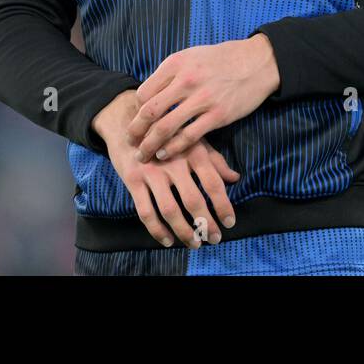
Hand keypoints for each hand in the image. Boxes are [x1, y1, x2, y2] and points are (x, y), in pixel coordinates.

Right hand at [93, 90, 240, 247]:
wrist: (129, 120)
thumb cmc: (168, 134)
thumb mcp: (193, 141)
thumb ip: (215, 160)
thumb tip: (235, 178)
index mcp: (193, 151)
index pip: (213, 182)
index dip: (223, 205)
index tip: (230, 222)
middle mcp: (174, 162)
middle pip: (193, 199)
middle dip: (205, 223)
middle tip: (214, 238)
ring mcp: (152, 172)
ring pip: (170, 210)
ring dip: (184, 231)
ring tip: (195, 243)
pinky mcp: (133, 180)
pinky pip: (146, 212)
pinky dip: (157, 230)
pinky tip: (168, 240)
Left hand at [127, 34, 280, 164]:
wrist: (256, 62)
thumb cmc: (221, 60)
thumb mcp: (191, 56)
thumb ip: (171, 74)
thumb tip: (150, 95)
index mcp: (176, 63)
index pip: (144, 93)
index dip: (136, 110)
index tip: (136, 121)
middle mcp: (186, 80)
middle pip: (150, 111)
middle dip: (135, 130)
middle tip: (130, 141)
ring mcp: (203, 99)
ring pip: (166, 127)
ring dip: (150, 144)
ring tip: (143, 154)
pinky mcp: (218, 115)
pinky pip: (189, 137)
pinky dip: (173, 148)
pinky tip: (165, 153)